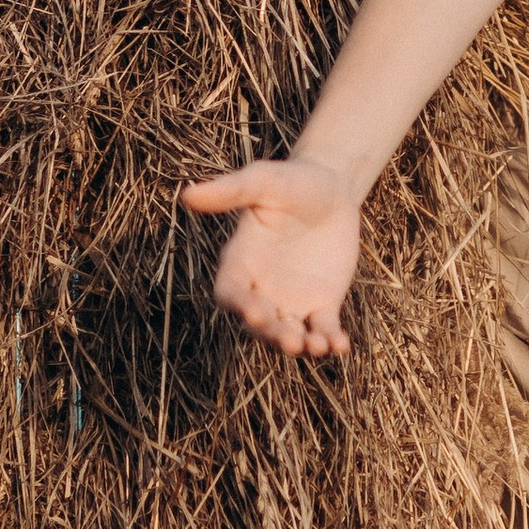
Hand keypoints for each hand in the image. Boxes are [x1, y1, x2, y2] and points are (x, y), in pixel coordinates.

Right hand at [185, 157, 361, 355]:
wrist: (332, 189)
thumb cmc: (291, 181)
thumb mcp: (264, 181)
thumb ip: (230, 190)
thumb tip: (187, 193)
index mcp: (240, 261)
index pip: (230, 292)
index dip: (239, 305)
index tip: (254, 312)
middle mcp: (260, 288)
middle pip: (258, 323)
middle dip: (272, 334)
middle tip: (291, 340)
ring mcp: (290, 300)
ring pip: (288, 333)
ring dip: (300, 345)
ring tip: (318, 347)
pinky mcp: (320, 305)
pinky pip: (321, 330)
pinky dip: (329, 340)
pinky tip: (341, 345)